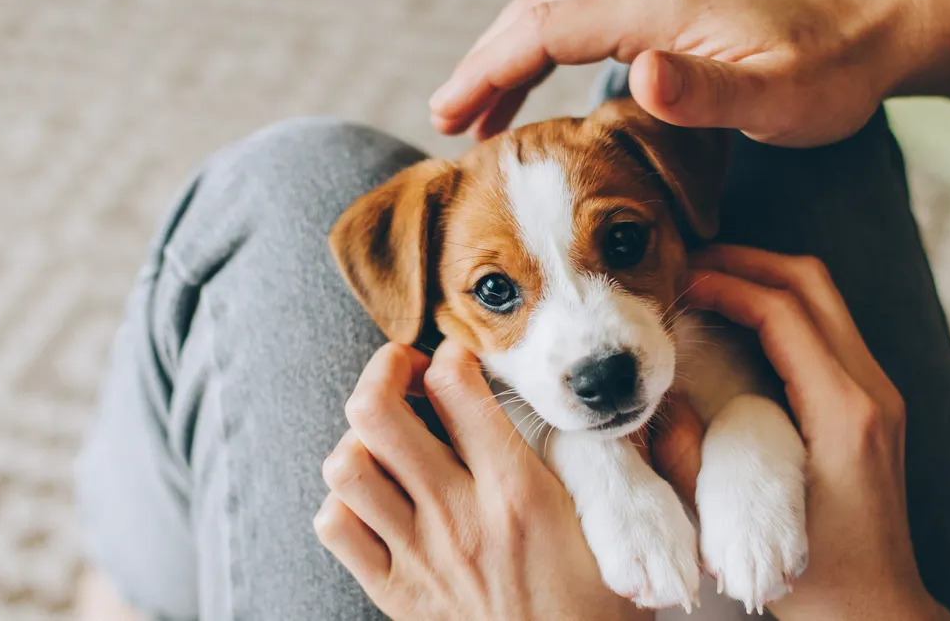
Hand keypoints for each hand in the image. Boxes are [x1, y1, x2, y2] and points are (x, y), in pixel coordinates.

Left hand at [314, 341, 649, 620]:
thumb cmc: (597, 613)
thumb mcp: (612, 531)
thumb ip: (604, 466)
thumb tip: (607, 409)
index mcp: (519, 491)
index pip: (457, 386)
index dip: (451, 355)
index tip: (461, 359)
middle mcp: (459, 516)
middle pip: (378, 413)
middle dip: (383, 372)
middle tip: (405, 371)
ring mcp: (419, 555)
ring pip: (348, 466)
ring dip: (360, 439)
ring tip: (388, 436)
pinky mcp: (395, 592)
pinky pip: (337, 528)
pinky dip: (345, 502)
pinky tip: (377, 497)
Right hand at [429, 0, 917, 145]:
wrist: (881, 27)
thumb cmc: (833, 71)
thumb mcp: (776, 97)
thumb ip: (703, 91)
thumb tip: (633, 76)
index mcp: (659, 1)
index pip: (544, 27)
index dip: (489, 72)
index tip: (448, 119)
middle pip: (536, 13)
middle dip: (484, 66)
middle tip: (445, 124)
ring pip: (557, 14)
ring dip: (510, 60)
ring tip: (479, 119)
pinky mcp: (671, 1)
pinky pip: (586, 21)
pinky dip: (547, 54)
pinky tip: (545, 95)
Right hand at [653, 245, 949, 620]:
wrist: (880, 613)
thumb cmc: (817, 581)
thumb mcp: (739, 524)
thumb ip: (690, 460)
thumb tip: (657, 400)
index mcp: (844, 413)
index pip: (784, 311)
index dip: (726, 283)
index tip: (679, 281)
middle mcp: (871, 391)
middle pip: (812, 283)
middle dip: (748, 261)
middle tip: (689, 264)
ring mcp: (879, 394)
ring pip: (824, 299)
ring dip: (765, 280)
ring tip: (707, 284)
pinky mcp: (872, 405)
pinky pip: (827, 330)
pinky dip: (781, 310)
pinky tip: (737, 325)